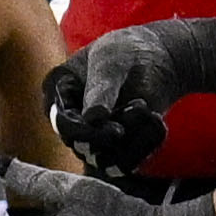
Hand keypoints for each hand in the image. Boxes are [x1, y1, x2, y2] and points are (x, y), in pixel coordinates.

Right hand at [46, 18, 215, 181]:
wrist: (154, 58)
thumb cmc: (126, 52)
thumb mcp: (111, 62)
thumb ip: (102, 88)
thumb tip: (92, 119)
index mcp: (57, 93)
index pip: (63, 124)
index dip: (87, 132)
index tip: (117, 130)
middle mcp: (69, 121)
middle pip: (84, 147)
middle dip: (115, 133)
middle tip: (142, 107)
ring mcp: (92, 138)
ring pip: (107, 161)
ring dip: (134, 138)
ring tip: (150, 110)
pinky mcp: (116, 150)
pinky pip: (129, 163)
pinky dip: (148, 145)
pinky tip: (159, 122)